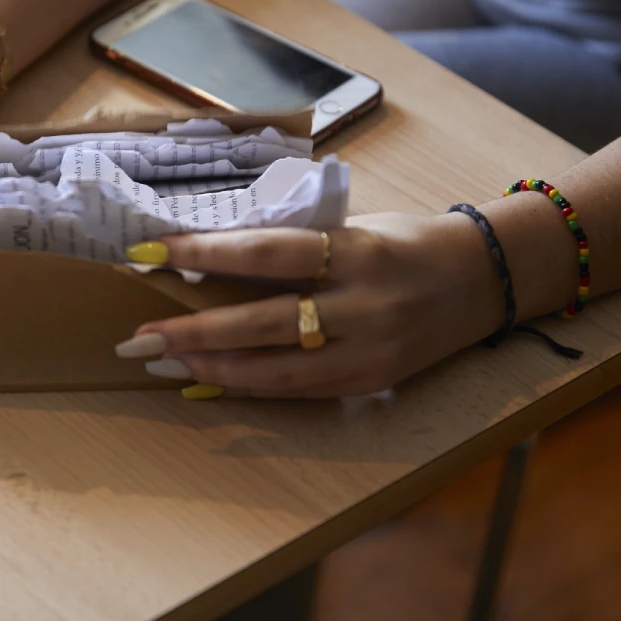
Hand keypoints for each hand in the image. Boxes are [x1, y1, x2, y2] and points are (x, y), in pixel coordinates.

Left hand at [113, 214, 503, 397]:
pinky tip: (206, 383)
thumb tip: (211, 262)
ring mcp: (369, 350)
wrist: (482, 280)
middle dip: (193, 332)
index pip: (266, 252)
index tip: (146, 252)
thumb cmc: (405, 241)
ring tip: (162, 363)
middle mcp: (363, 304)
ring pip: (277, 370)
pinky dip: (248, 388)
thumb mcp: (351, 228)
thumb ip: (293, 247)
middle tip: (137, 338)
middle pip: (264, 323)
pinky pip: (298, 392)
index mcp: (355, 251)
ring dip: (212, 369)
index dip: (202, 254)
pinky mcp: (370, 381)